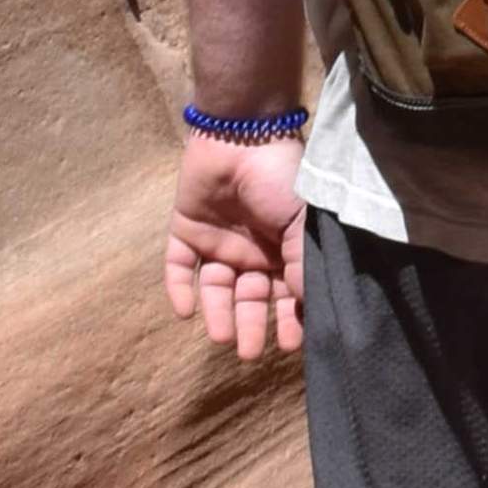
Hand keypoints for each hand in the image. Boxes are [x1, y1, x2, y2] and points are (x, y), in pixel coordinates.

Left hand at [165, 133, 305, 357]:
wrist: (243, 134)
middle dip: (252, 325)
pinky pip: (179, 266)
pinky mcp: (186, 231)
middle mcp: (251, 251)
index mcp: (282, 249)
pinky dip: (179, 289)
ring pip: (216, 289)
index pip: (285, 295)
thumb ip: (301, 263)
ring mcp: (218, 242)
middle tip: (250, 353)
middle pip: (249, 298)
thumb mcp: (303, 221)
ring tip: (222, 337)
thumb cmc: (281, 177)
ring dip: (218, 314)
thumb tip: (307, 305)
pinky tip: (186, 310)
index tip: (292, 345)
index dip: (289, 319)